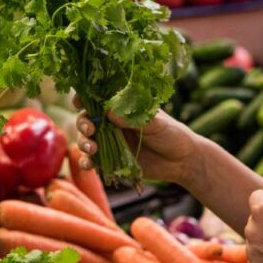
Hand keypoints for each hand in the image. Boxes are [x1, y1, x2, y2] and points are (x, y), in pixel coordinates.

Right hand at [74, 98, 198, 184]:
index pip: (98, 99)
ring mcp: (110, 142)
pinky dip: (87, 162)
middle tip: (90, 130)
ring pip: (87, 139)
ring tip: (92, 147)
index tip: (79, 101)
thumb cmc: (172, 134)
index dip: (85, 98)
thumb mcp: (156, 123)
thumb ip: (135, 117)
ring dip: (84, 142)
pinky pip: (93, 160)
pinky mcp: (111, 161)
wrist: (182, 161)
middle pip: (87, 119)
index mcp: (122, 107)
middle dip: (83, 123)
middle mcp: (112, 123)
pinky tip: (89, 165)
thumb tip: (110, 112)